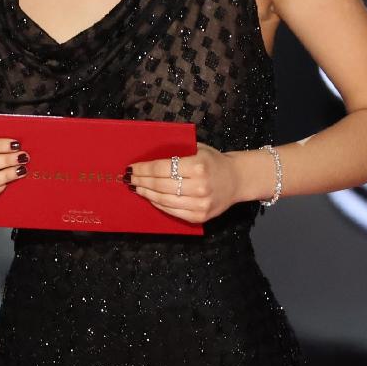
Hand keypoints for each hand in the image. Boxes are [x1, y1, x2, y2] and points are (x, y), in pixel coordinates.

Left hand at [126, 143, 240, 222]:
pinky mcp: (201, 216)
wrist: (237, 179)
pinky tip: (151, 198)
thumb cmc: (213, 161)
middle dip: (141, 181)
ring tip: (137, 188)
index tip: (132, 167)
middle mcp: (199, 186)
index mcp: (197, 165)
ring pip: (164, 200)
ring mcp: (200, 204)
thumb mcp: (197, 149)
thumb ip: (177, 152)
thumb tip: (147, 156)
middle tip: (130, 178)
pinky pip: (173, 212)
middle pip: (160, 185)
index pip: (161, 168)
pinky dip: (159, 205)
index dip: (143, 168)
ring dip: (147, 194)